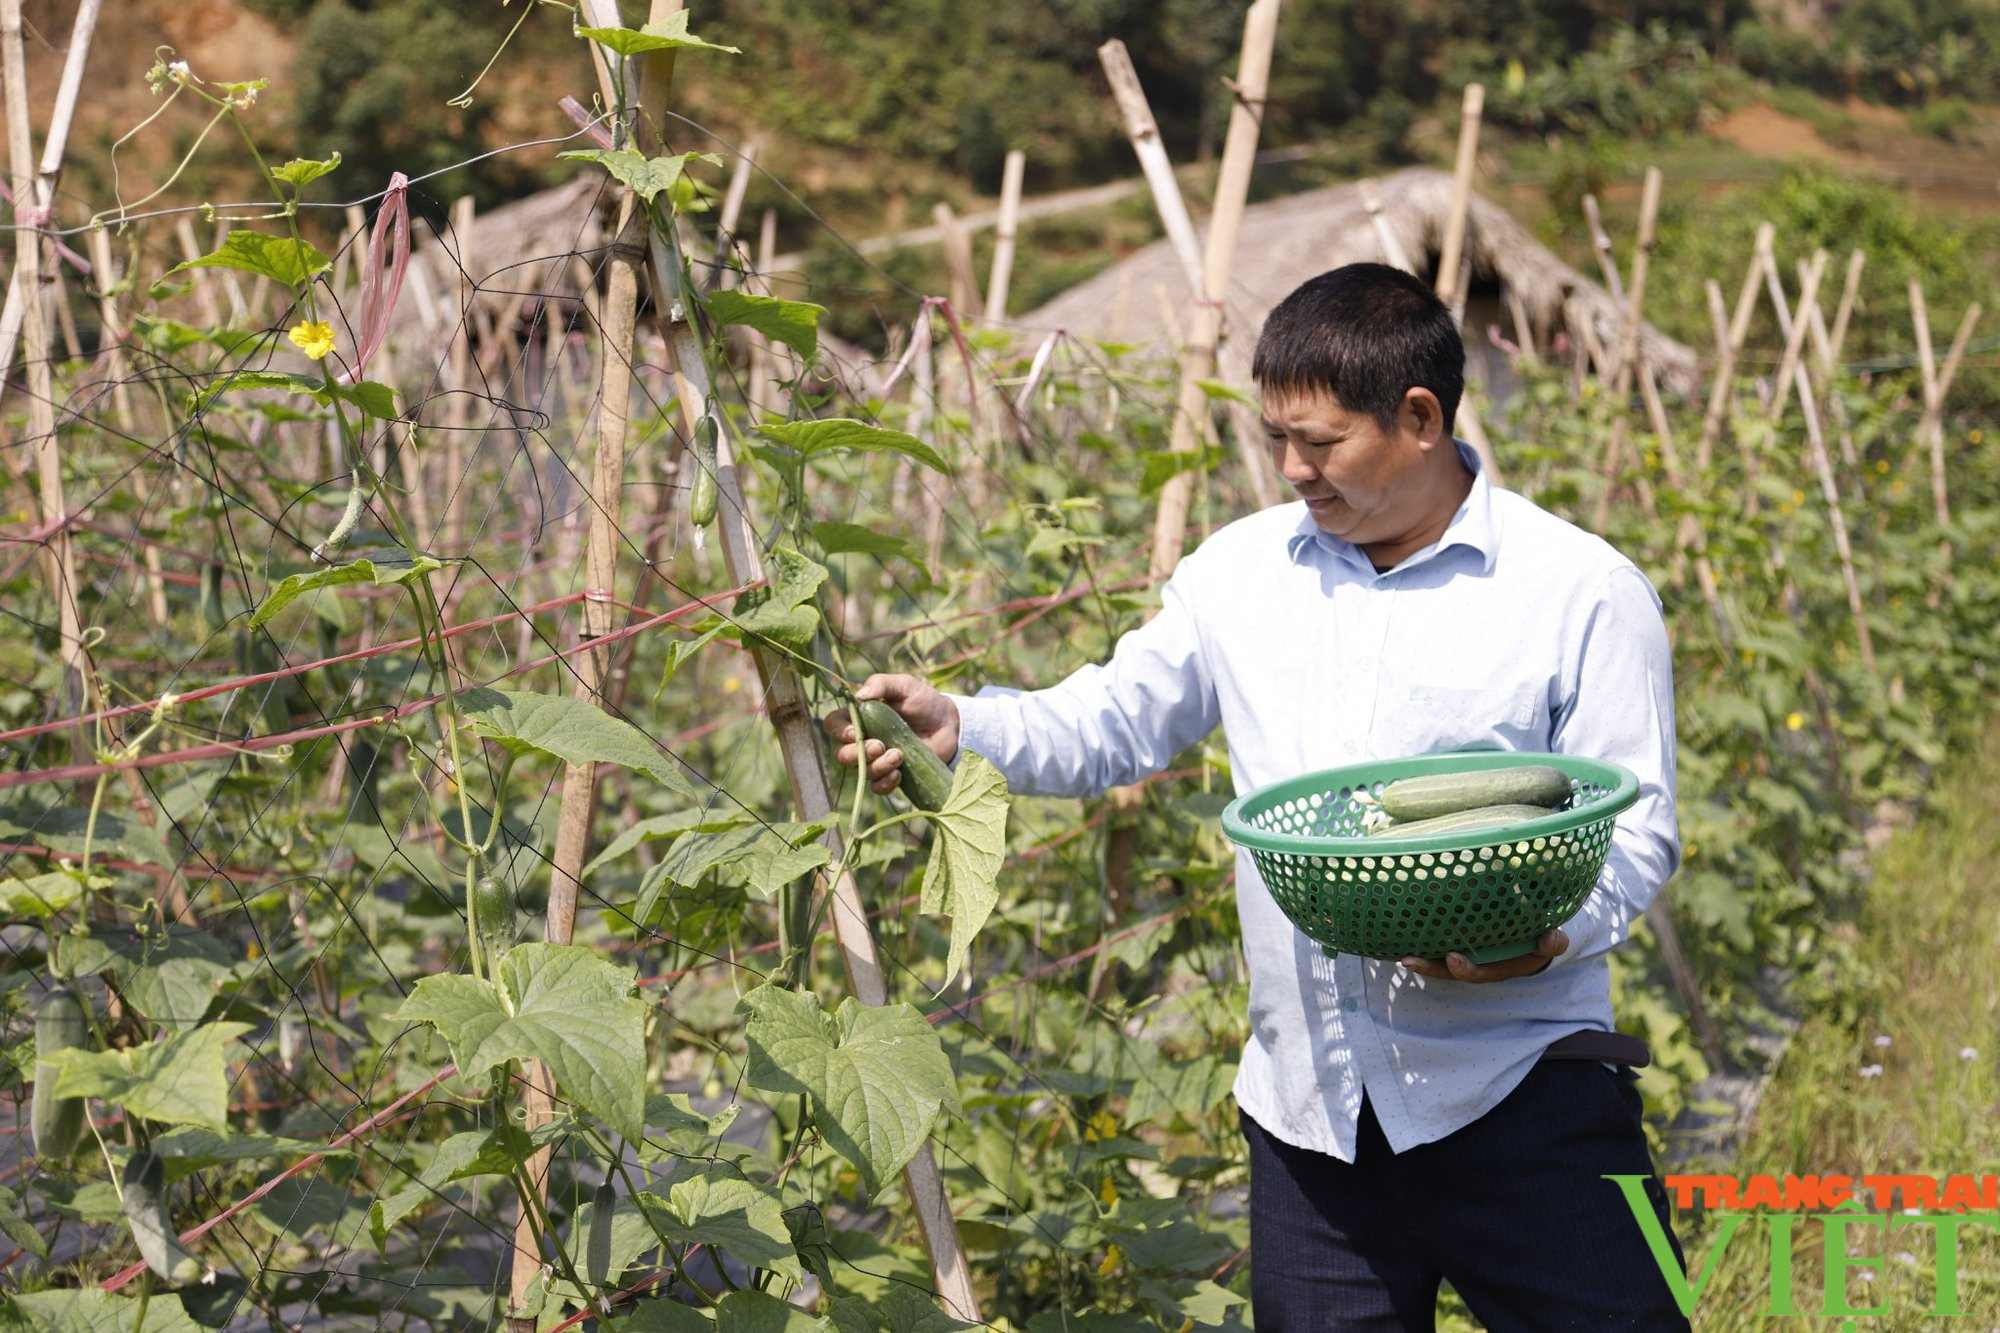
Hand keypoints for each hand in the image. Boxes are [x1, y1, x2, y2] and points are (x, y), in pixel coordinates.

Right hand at [823, 673, 961, 794]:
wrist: (948, 724)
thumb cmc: (923, 700)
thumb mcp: (904, 685)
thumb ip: (881, 684)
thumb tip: (859, 696)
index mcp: (860, 716)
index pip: (834, 724)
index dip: (839, 731)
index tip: (855, 733)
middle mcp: (863, 739)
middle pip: (842, 754)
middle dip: (858, 753)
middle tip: (880, 746)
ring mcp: (876, 759)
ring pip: (861, 771)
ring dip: (877, 766)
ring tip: (899, 755)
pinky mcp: (891, 774)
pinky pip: (878, 787)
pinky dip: (885, 783)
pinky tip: (899, 773)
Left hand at [1398, 927, 1567, 982]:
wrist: (1529, 938)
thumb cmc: (1537, 941)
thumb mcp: (1548, 944)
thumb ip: (1552, 943)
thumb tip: (1554, 936)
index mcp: (1495, 967)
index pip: (1477, 973)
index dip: (1464, 970)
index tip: (1452, 958)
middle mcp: (1474, 965)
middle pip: (1447, 972)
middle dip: (1428, 968)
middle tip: (1409, 959)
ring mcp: (1460, 955)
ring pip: (1434, 961)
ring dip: (1415, 957)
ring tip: (1391, 952)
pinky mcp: (1450, 944)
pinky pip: (1429, 945)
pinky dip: (1411, 943)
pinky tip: (1387, 937)